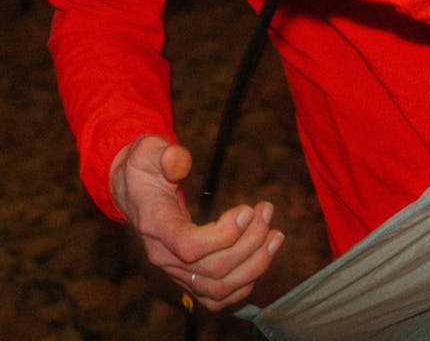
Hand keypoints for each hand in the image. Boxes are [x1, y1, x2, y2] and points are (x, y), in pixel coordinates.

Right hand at [110, 135, 282, 311]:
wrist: (133, 191)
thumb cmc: (144, 168)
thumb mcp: (148, 151)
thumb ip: (165, 155)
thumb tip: (178, 159)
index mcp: (154, 224)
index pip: (188, 246)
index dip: (222, 235)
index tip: (246, 210)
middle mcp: (163, 256)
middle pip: (211, 270)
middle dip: (249, 242)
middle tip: (266, 211)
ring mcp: (175, 271)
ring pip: (218, 288)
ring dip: (254, 265)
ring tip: (276, 234)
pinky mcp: (188, 276)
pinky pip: (217, 296)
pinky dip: (245, 283)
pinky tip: (264, 257)